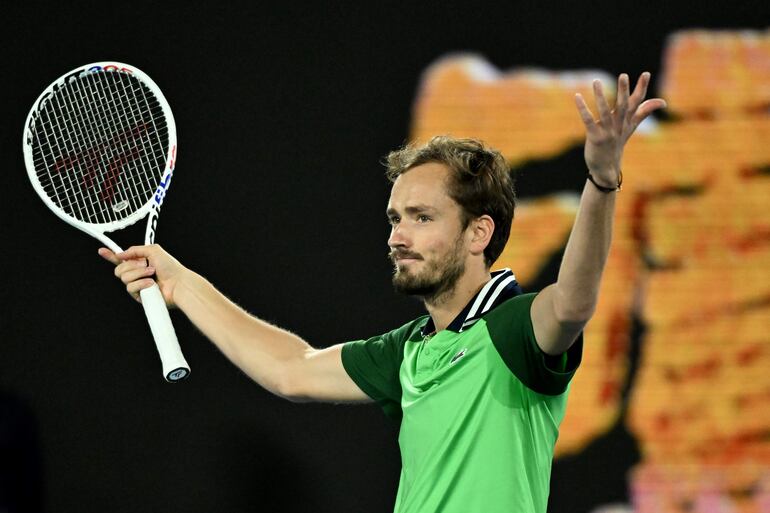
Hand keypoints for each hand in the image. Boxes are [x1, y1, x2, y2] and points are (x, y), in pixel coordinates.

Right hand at [98, 244, 187, 306]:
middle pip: (118, 270)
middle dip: (131, 265)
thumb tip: (120, 254)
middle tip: (145, 264)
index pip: (122, 259)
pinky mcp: (139, 296)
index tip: (102, 250)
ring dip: (139, 273)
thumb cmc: (171, 268)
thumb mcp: (154, 250)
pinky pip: (130, 288)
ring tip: (152, 274)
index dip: (111, 255)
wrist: (178, 284)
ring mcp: (137, 285)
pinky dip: (141, 283)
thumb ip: (135, 250)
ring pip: (124, 278)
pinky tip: (151, 284)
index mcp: (140, 262)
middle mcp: (137, 274)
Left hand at [575, 72, 666, 186]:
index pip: (637, 103)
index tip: (646, 73)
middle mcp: (619, 125)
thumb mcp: (631, 127)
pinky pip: (588, 121)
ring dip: (600, 96)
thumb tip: (663, 102)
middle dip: (623, 91)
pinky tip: (577, 96)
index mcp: (627, 121)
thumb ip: (644, 112)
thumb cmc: (617, 143)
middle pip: (623, 106)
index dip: (641, 88)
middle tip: (623, 75)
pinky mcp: (595, 137)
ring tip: (596, 81)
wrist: (607, 168)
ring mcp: (607, 132)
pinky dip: (583, 109)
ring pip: (605, 112)